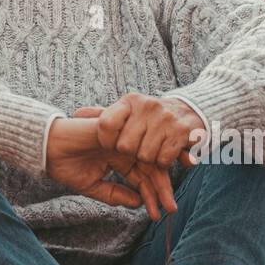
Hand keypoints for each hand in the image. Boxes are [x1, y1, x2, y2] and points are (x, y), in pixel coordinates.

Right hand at [44, 115, 175, 219]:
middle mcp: (125, 148)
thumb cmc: (65, 166)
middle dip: (161, 190)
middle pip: (150, 168)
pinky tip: (161, 174)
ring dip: (159, 181)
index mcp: (119, 159)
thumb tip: (138, 203)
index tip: (158, 214)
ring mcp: (124, 139)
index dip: (151, 195)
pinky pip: (142, 144)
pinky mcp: (121, 132)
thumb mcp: (92, 186)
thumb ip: (114, 194)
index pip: (141, 177)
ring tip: (165, 202)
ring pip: (149, 158)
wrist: (48, 149)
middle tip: (170, 210)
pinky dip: (154, 158)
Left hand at [88, 93, 205, 171]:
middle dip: (131, 154)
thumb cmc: (148, 116)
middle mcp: (147, 106)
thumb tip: (76, 114)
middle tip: (137, 148)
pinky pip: (163, 160)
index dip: (106, 141)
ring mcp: (165, 118)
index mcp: (129, 101)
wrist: (188, 111)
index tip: (111, 146)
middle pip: (126, 147)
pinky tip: (165, 152)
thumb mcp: (126, 111)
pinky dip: (163, 163)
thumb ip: (102, 115)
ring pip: (145, 156)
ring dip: (148, 160)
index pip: (106, 124)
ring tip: (152, 149)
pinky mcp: (182, 132)